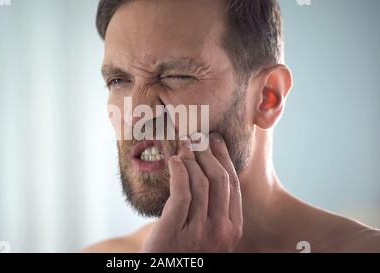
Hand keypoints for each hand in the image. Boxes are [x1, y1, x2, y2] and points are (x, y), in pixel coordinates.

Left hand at [142, 133, 242, 251]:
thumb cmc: (186, 254)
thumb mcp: (208, 236)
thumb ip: (212, 212)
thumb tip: (206, 173)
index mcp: (232, 230)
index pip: (232, 186)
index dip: (225, 159)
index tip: (217, 142)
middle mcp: (220, 231)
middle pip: (219, 180)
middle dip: (209, 154)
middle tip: (198, 139)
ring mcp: (198, 233)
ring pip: (200, 184)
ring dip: (191, 160)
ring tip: (183, 148)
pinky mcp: (173, 233)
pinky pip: (181, 194)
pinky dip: (179, 173)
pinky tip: (174, 162)